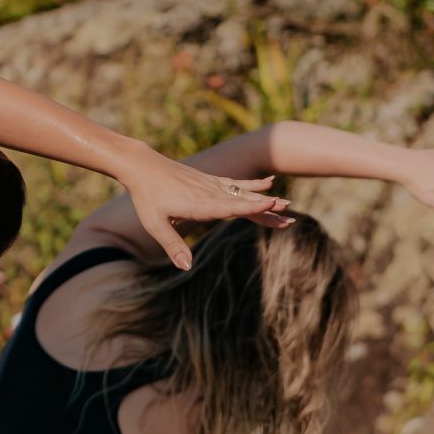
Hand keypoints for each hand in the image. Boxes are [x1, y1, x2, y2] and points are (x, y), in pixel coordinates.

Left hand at [118, 154, 290, 269]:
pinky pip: (237, 183)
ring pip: (244, 193)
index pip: (230, 207)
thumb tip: (187, 267)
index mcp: (198, 203)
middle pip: (243, 202)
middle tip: (290, 217)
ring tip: (287, 204)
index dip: (251, 207)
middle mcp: (209, 192)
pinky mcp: (210, 180)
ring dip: (266, 199)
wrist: (143, 166)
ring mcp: (211, 184)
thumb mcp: (154, 224)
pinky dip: (253, 184)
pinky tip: (270, 183)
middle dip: (267, 210)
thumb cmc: (146, 197)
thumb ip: (172, 245)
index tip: (271, 205)